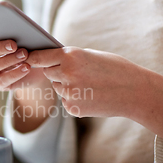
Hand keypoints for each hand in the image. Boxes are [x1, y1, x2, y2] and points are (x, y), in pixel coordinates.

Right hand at [0, 28, 46, 90]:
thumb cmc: (15, 46)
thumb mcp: (10, 37)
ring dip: (8, 60)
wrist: (29, 64)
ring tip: (24, 54)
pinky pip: (2, 80)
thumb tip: (5, 33)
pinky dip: (15, 73)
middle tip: (13, 45)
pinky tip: (26, 67)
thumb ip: (4, 34)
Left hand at [26, 47, 162, 140]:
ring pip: (57, 87)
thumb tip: (49, 59)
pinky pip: (66, 100)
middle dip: (56, 71)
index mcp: (71, 56)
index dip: (34, 57)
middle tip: (75, 71)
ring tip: (89, 83)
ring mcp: (68, 93)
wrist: (135, 92)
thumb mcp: (91, 55)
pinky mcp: (72, 108)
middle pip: (48, 72)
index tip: (27, 58)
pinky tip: (92, 95)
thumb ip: (70, 57)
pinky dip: (75, 97)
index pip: (40, 57)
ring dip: (66, 84)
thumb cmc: (116, 69)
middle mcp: (66, 74)